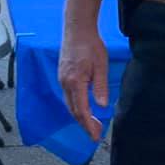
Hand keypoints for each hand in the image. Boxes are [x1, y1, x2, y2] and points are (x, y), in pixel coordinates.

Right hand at [59, 27, 110, 141]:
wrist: (77, 28)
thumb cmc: (90, 45)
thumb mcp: (101, 65)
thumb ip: (100, 86)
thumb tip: (102, 105)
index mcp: (75, 82)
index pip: (81, 110)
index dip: (88, 125)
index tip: (95, 136)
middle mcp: (65, 83)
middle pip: (73, 110)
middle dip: (84, 125)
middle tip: (96, 135)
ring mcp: (62, 79)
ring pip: (70, 104)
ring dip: (80, 117)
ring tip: (92, 125)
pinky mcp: (63, 75)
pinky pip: (68, 96)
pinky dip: (76, 107)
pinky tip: (84, 108)